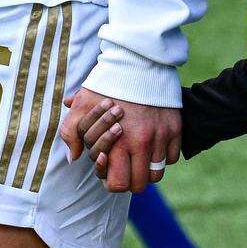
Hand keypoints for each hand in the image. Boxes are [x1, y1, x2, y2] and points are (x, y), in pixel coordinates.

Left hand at [58, 88, 180, 192]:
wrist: (138, 62)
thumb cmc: (108, 84)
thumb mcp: (82, 105)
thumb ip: (71, 132)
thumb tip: (73, 158)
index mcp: (117, 141)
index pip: (118, 184)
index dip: (111, 181)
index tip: (109, 170)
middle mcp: (141, 143)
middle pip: (139, 185)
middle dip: (129, 181)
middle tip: (123, 168)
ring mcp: (161, 137)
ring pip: (156, 174)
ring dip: (146, 171)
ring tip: (137, 159)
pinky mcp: (175, 129)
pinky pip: (171, 158)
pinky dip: (162, 156)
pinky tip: (151, 145)